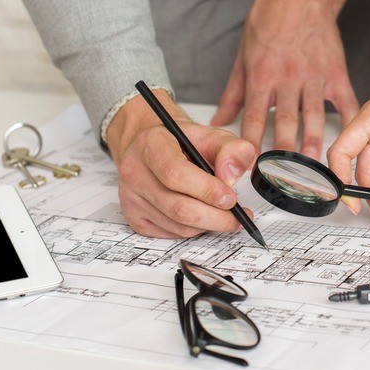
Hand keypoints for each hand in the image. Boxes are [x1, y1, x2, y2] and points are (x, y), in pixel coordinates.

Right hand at [107, 89, 256, 237]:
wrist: (152, 148)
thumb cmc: (181, 143)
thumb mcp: (211, 135)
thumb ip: (231, 149)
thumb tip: (232, 176)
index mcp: (151, 145)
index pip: (176, 174)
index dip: (207, 190)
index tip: (230, 198)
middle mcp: (135, 172)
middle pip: (178, 207)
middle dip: (216, 217)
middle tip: (238, 216)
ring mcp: (131, 198)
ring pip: (178, 225)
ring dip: (208, 225)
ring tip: (225, 215)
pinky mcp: (134, 218)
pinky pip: (171, 234)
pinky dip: (194, 230)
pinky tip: (203, 216)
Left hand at [211, 0, 360, 158]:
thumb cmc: (270, 20)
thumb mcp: (243, 56)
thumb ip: (232, 93)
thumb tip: (217, 120)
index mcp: (262, 76)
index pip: (254, 118)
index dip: (251, 144)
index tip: (249, 167)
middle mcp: (287, 80)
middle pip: (285, 123)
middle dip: (284, 153)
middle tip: (285, 178)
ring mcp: (314, 77)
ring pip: (314, 118)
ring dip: (314, 146)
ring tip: (315, 170)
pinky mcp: (335, 72)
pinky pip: (345, 101)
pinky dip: (349, 121)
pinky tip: (352, 139)